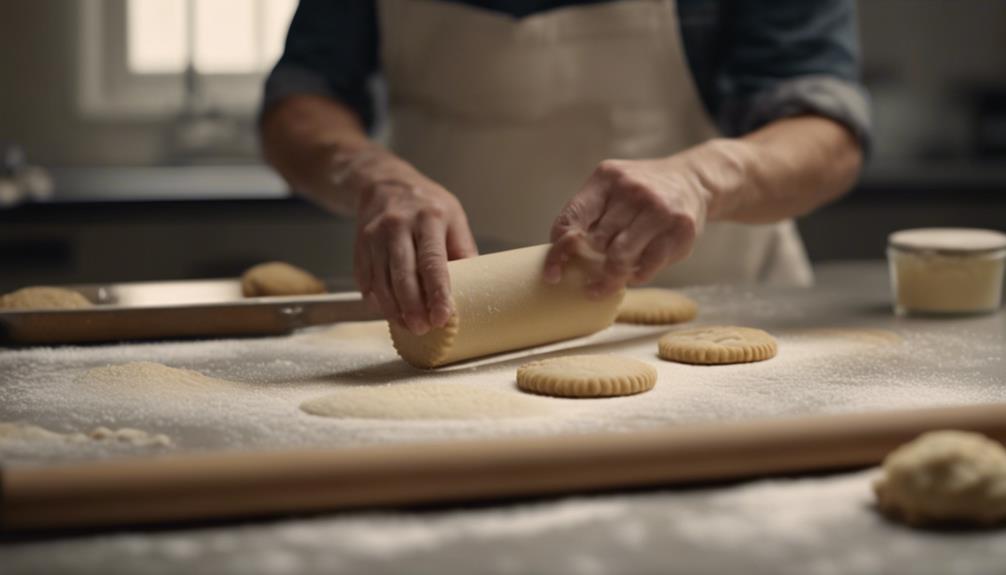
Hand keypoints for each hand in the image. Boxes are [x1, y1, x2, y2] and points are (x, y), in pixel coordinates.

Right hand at [350, 151, 477, 334]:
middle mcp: (398, 225)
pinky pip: (365, 278)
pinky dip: (376, 299)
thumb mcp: (453, 217)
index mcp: (429, 218)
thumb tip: (477, 287)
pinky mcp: (360, 245)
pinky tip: (388, 311)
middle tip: (423, 329)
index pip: (432, 261)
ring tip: (408, 325)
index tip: (442, 316)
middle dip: (412, 307)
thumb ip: (463, 251)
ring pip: (381, 280)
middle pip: (403, 274)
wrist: (384, 184)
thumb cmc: (426, 204)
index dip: (437, 293)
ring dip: (394, 308)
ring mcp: (375, 234)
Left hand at [545, 142, 738, 295]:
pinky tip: (634, 272)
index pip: (572, 220)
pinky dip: (635, 277)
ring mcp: (659, 210)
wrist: (693, 181)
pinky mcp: (680, 231)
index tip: (553, 275)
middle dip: (589, 264)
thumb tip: (559, 257)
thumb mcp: (610, 190)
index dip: (558, 252)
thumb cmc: (640, 194)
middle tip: (589, 276)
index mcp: (606, 178)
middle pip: (596, 244)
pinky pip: (647, 267)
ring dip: (609, 279)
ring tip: (604, 285)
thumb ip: (586, 216)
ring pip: (619, 259)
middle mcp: (633, 190)